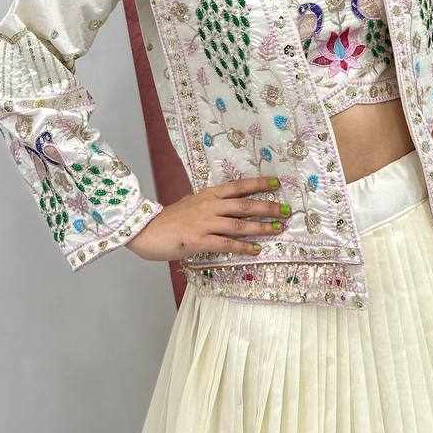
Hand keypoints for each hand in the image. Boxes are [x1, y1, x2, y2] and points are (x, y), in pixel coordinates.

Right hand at [124, 175, 289, 261]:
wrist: (146, 230)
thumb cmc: (169, 219)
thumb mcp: (190, 203)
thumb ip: (208, 203)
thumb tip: (225, 203)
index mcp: (208, 195)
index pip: (238, 186)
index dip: (258, 184)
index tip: (276, 182)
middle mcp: (210, 206)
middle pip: (245, 205)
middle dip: (268, 207)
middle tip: (286, 210)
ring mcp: (205, 223)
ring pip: (240, 224)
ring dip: (261, 228)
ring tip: (278, 229)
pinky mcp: (200, 241)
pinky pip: (227, 244)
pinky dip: (244, 247)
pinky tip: (256, 250)